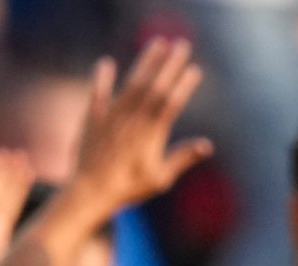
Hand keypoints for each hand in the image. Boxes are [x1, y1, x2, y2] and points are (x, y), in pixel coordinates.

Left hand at [71, 38, 212, 210]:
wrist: (90, 191)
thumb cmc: (128, 188)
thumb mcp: (161, 178)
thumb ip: (182, 157)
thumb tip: (207, 145)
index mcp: (152, 133)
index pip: (171, 102)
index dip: (184, 85)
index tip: (194, 70)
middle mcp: (133, 119)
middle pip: (155, 86)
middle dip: (170, 64)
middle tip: (182, 44)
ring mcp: (112, 116)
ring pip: (132, 83)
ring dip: (146, 61)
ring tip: (158, 43)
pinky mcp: (92, 117)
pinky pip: (98, 93)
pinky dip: (102, 77)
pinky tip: (106, 63)